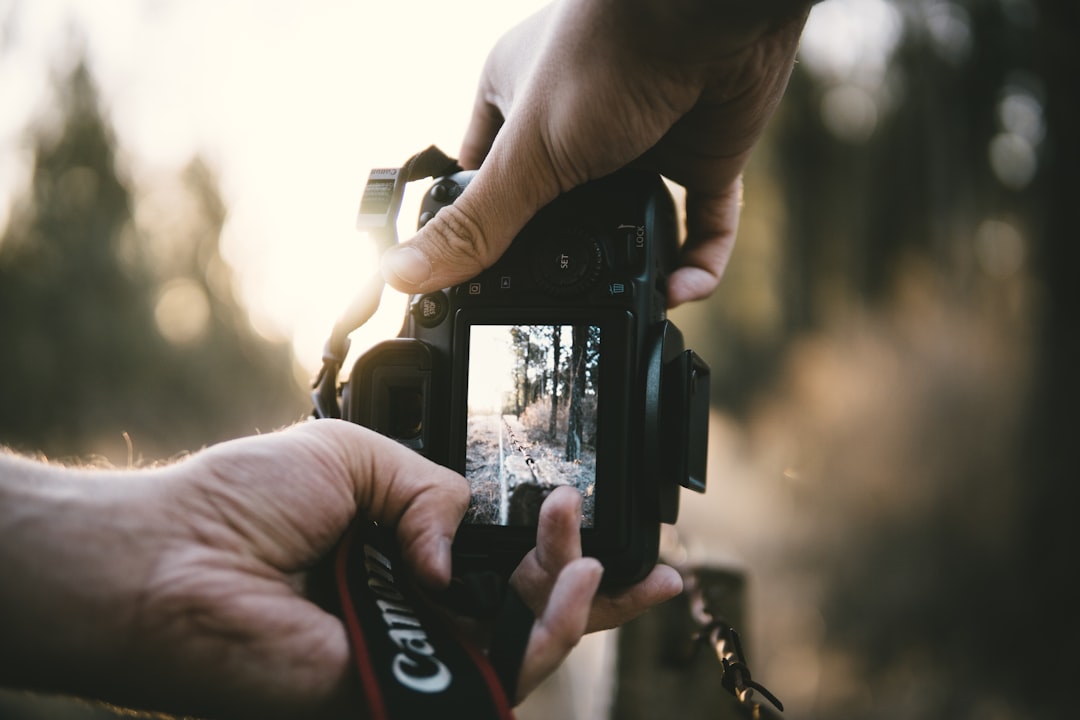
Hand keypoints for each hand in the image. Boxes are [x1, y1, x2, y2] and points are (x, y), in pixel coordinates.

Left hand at [1, 422, 678, 716]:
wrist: (172, 559)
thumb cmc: (239, 503)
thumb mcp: (356, 455)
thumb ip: (433, 488)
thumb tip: (464, 545)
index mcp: (402, 555)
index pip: (500, 559)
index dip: (555, 543)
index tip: (592, 513)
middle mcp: (414, 609)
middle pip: (526, 606)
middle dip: (580, 572)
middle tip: (588, 526)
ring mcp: (413, 655)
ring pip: (525, 643)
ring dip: (574, 597)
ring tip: (587, 552)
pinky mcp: (406, 691)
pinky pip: (497, 673)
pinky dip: (546, 635)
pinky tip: (570, 585)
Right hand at [381, 0, 811, 306]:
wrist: (708, 12)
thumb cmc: (607, 55)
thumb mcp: (526, 155)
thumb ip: (475, 224)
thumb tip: (403, 275)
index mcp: (516, 104)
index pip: (479, 178)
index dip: (473, 228)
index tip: (470, 285)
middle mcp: (577, 125)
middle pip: (557, 211)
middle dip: (559, 259)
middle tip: (553, 307)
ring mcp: (642, 144)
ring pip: (630, 224)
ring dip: (631, 268)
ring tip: (624, 304)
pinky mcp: (701, 157)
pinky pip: (702, 224)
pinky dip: (696, 261)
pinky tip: (681, 287)